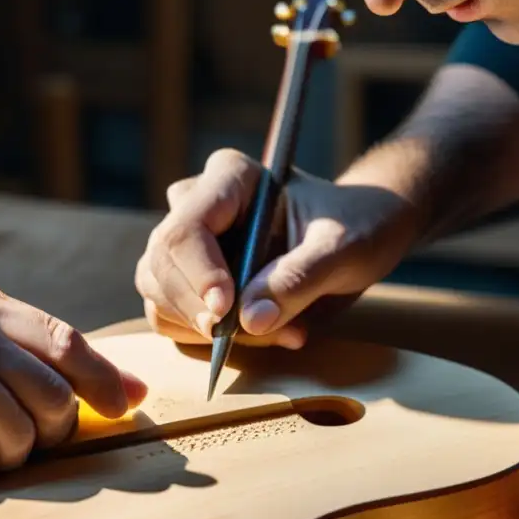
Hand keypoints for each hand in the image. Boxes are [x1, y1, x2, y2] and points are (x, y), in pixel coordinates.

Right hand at [135, 148, 419, 347]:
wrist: (362, 236)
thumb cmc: (358, 226)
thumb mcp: (346, 248)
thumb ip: (299, 278)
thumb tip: (250, 320)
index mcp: (229, 178)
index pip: (186, 227)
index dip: (198, 274)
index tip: (225, 312)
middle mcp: (197, 204)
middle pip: (161, 263)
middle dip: (200, 309)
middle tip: (253, 332)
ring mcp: (188, 244)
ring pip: (157, 292)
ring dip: (204, 328)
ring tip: (279, 330)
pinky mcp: (188, 279)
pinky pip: (170, 317)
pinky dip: (207, 340)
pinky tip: (267, 333)